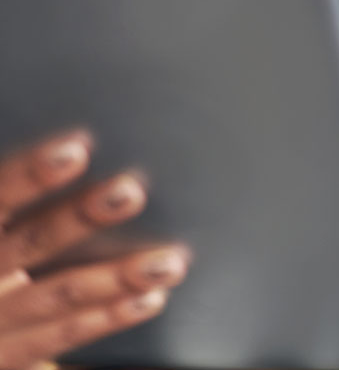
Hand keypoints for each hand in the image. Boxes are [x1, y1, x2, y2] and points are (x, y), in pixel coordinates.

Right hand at [0, 130, 189, 369]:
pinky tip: (151, 297)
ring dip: (116, 276)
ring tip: (167, 259)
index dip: (30, 174)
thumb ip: (15, 200)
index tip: (76, 151)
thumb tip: (78, 146)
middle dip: (80, 218)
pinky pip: (64, 336)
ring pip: (57, 294)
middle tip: (131, 192)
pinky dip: (110, 316)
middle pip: (30, 243)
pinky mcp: (13, 355)